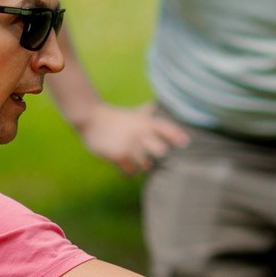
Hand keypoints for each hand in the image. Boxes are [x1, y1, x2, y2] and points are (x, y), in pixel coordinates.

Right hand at [76, 102, 191, 176]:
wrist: (91, 118)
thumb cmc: (113, 117)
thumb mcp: (132, 113)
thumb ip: (146, 112)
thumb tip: (155, 104)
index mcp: (145, 122)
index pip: (167, 129)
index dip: (178, 137)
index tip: (185, 143)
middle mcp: (140, 133)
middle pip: (161, 151)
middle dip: (158, 156)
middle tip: (151, 156)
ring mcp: (129, 145)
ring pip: (146, 165)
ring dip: (142, 166)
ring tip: (135, 161)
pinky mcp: (118, 156)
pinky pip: (131, 172)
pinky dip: (130, 172)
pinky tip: (126, 166)